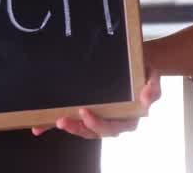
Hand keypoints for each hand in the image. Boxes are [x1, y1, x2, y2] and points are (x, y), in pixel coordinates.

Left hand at [31, 68, 161, 139]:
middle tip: (62, 120)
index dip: (97, 124)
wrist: (138, 61)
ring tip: (54, 121)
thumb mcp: (153, 76)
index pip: (112, 127)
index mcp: (128, 117)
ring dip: (68, 127)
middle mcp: (113, 120)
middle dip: (77, 128)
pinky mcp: (89, 111)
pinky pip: (73, 120)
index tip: (85, 113)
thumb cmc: (143, 71)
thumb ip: (153, 88)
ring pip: (83, 129)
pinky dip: (53, 126)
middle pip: (93, 132)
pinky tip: (39, 128)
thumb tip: (147, 96)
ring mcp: (100, 116)